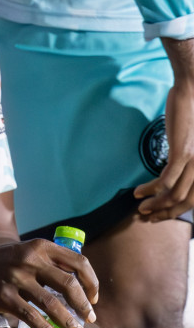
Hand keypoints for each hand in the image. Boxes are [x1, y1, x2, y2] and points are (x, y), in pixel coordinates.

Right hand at [0, 240, 97, 327]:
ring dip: (70, 322)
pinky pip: (32, 317)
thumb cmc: (0, 263)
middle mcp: (29, 259)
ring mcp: (16, 278)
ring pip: (52, 304)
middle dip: (84, 306)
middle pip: (69, 285)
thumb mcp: (25, 251)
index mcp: (40, 247)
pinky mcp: (3, 296)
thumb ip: (49, 262)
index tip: (94, 298)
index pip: (78, 262)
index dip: (91, 282)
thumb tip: (80, 284)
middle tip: (90, 319)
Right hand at [135, 78, 193, 218]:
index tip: (159, 214)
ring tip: (140, 207)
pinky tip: (138, 191)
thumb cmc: (192, 112)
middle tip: (148, 216)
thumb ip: (187, 157)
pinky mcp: (182, 152)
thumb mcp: (192, 140)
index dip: (176, 211)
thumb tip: (174, 170)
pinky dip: (151, 189)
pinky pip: (166, 179)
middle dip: (165, 212)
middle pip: (186, 202)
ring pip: (175, 194)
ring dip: (155, 204)